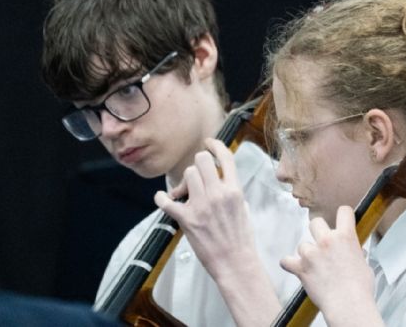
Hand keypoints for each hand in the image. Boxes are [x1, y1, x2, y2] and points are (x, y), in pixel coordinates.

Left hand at [154, 138, 255, 279]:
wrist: (235, 263)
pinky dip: (161, 198)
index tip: (208, 143)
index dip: (215, 145)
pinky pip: (167, 201)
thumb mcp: (243, 207)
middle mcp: (218, 194)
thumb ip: (232, 190)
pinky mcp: (187, 219)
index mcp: (234, 190)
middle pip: (201, 159)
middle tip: (196, 176)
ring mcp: (202, 206)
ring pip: (187, 174)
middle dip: (197, 164)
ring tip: (183, 193)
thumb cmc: (241, 238)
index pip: (225, 157)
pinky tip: (163, 199)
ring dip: (184, 182)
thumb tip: (222, 180)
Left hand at [280, 206, 381, 326]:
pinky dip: (289, 264)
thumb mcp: (364, 264)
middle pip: (315, 222)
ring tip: (315, 268)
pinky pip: (286, 261)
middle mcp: (327, 241)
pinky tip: (293, 267)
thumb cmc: (360, 290)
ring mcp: (312, 253)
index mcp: (346, 237)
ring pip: (302, 245)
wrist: (349, 307)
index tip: (342, 219)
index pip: (343, 211)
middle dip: (318, 231)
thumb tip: (354, 252)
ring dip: (307, 254)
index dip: (343, 215)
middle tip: (323, 244)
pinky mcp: (301, 267)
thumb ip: (354, 253)